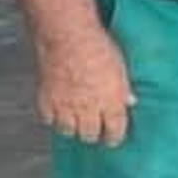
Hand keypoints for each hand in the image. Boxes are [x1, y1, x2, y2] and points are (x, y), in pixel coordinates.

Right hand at [36, 25, 135, 147]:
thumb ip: (124, 88)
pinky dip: (53, 118)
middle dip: (93, 133)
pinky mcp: (47, 101)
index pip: (115, 131)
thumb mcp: (120, 67)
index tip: (113, 139)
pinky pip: (49, 120)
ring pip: (68, 131)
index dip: (114, 138)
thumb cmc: (97, 47)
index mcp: (111, 102)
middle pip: (89, 135)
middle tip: (94, 129)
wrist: (67, 38)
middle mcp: (88, 109)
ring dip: (72, 127)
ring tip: (75, 120)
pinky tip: (57, 111)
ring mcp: (66, 107)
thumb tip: (130, 101)